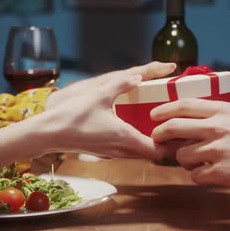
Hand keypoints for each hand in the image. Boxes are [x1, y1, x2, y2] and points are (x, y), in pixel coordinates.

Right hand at [44, 62, 175, 159]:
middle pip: (152, 155)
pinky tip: (138, 130)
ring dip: (152, 145)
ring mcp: (112, 153)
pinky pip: (128, 151)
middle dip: (167, 145)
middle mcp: (121, 149)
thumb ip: (120, 84)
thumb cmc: (72, 116)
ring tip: (163, 129)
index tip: (182, 134)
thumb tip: (139, 76)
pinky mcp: (104, 151)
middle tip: (178, 129)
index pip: (157, 151)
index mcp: (125, 137)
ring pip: (140, 154)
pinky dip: (138, 144)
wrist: (48, 134)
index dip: (172, 146)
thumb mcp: (99, 95)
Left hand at [150, 98, 229, 193]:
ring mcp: (217, 151)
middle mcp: (217, 127)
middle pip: (174, 128)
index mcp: (224, 111)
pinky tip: (210, 174)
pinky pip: (195, 176)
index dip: (165, 110)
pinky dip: (199, 176)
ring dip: (185, 160)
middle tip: (158, 139)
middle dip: (160, 134)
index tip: (154, 116)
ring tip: (197, 161)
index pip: (184, 105)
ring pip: (182, 156)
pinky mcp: (221, 173)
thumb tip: (220, 100)